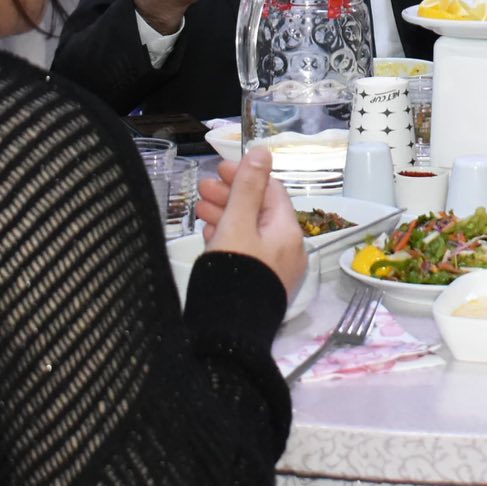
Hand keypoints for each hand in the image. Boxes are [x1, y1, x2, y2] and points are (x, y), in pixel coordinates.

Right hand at [201, 147, 306, 301]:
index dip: (246, 176)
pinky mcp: (260, 285)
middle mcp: (287, 250)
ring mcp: (274, 269)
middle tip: (201, 189)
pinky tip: (208, 234)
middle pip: (259, 211)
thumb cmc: (234, 273)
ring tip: (198, 209)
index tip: (218, 170)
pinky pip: (246, 251)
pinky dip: (227, 238)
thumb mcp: (237, 223)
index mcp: (288, 231)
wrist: (228, 332)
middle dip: (230, 195)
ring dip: (225, 215)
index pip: (271, 191)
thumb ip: (247, 188)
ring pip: (250, 231)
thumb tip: (263, 152)